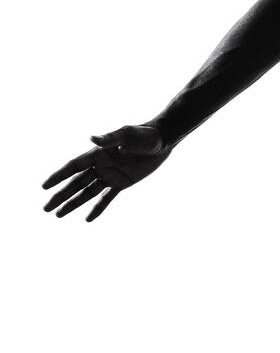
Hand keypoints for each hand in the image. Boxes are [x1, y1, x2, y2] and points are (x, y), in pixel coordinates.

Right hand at [42, 125, 171, 220]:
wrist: (162, 140)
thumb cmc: (144, 134)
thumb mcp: (127, 134)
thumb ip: (110, 138)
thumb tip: (92, 139)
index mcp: (97, 153)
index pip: (73, 167)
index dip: (58, 176)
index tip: (44, 186)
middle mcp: (100, 166)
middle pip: (75, 183)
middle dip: (60, 196)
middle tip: (46, 208)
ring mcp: (110, 175)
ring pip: (87, 193)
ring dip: (73, 204)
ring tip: (57, 215)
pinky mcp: (122, 183)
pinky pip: (107, 198)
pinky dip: (97, 208)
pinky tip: (87, 219)